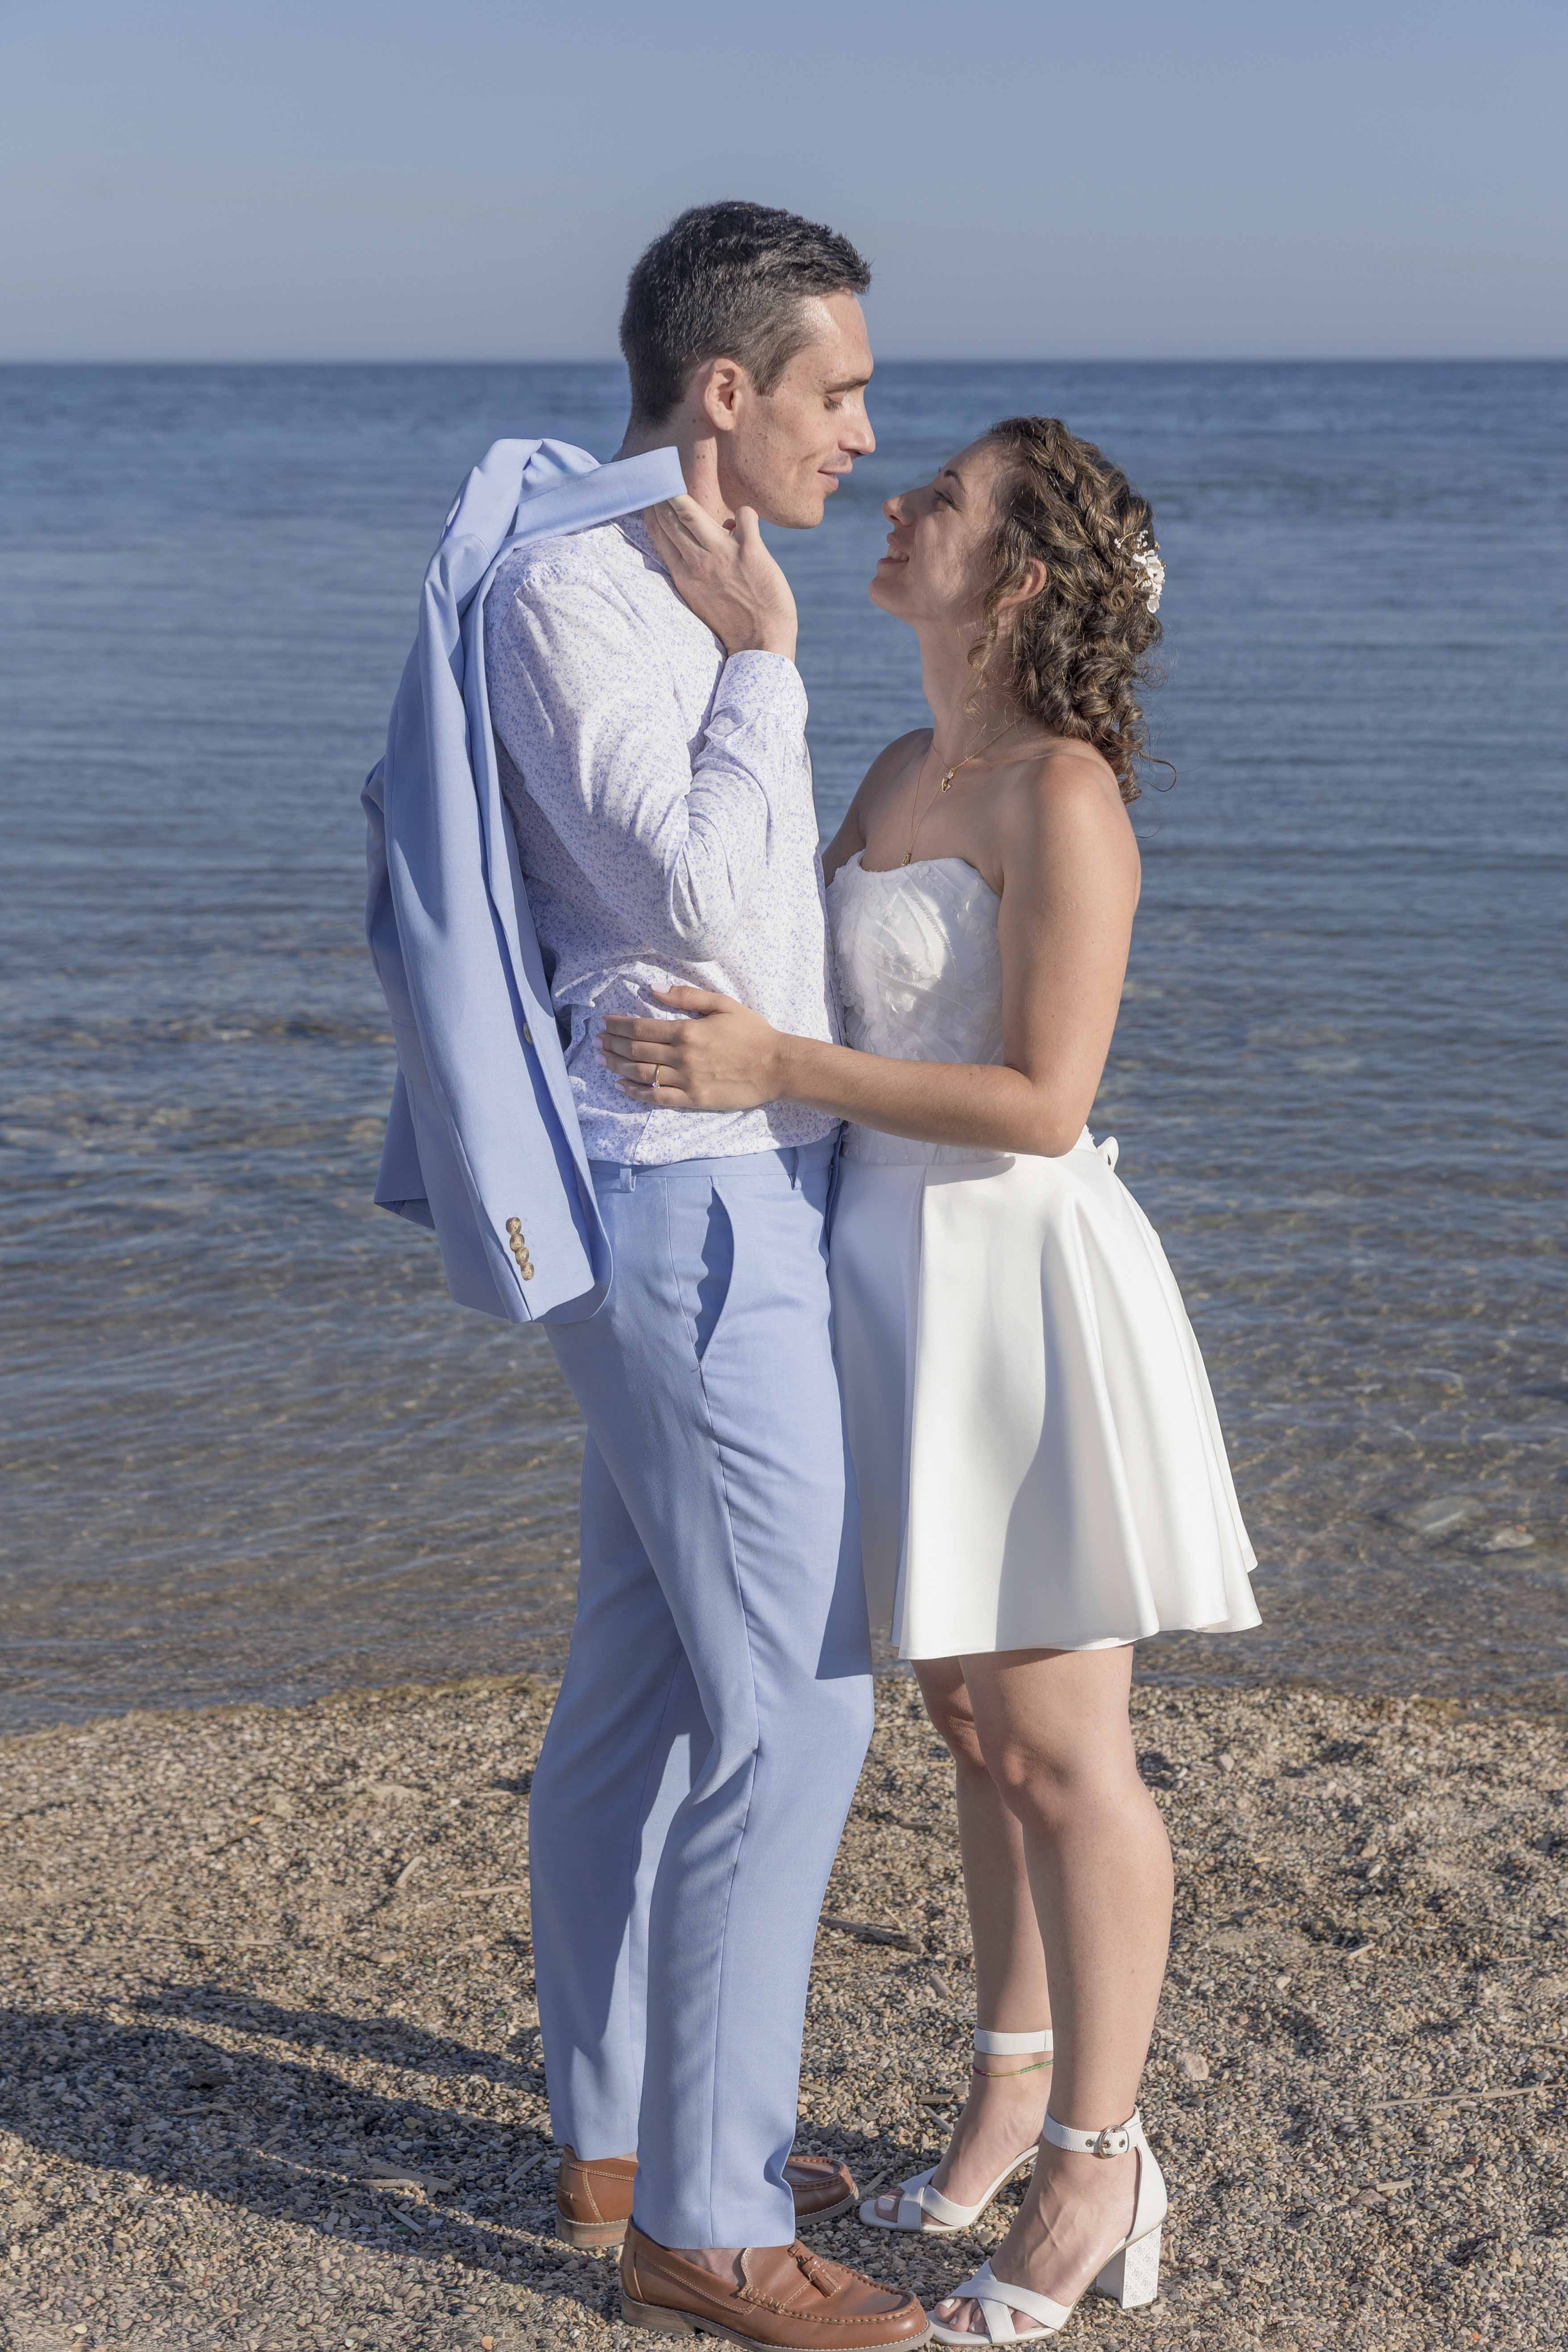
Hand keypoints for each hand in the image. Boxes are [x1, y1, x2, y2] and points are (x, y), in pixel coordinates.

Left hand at [600, 987, 788, 1110]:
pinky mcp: (694, 1100)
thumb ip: (686, 996)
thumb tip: (653, 988)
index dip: (618, 1025)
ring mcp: (687, 1080)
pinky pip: (658, 1098)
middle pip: (635, 1051)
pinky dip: (636, 1093)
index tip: (605, 1022)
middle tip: (596, 1041)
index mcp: (687, 1030)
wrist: (777, 1066)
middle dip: (611, 1044)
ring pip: (642, 1074)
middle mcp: (683, 1056)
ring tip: (602, 1060)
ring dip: (617, 1066)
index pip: (641, 1028)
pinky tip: (622, 1087)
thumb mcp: (723, 1004)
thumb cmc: (753, 1032)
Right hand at [646, 497, 797, 661]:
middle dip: (664, 495)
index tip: (651, 497)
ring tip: (684, 485)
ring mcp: (723, 554)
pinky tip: (745, 522)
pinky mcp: (751, 550)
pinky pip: (745, 515)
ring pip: (693, 511)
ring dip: (686, 495)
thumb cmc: (733, 625)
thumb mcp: (701, 599)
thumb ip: (695, 572)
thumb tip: (700, 546)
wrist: (760, 645)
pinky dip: (744, 513)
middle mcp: (698, 562)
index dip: (654, 512)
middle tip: (662, 480)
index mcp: (684, 576)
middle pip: (672, 518)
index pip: (661, 536)